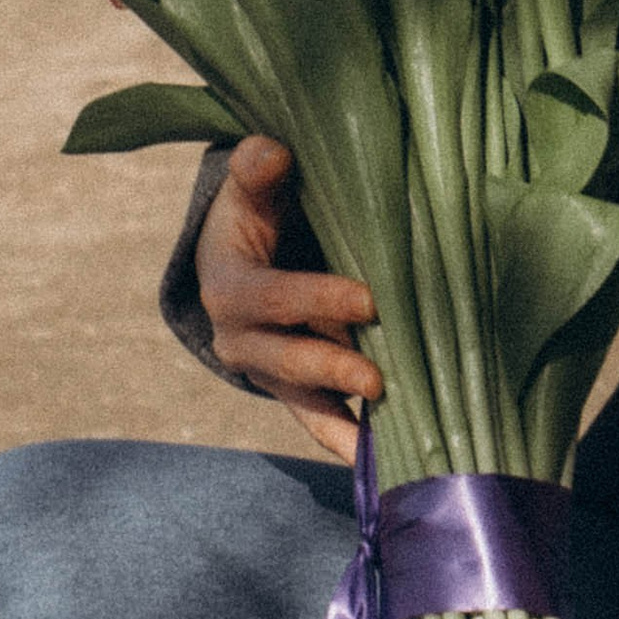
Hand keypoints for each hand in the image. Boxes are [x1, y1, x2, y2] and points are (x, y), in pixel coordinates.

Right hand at [196, 136, 377, 464]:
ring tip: (388, 441)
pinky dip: (348, 444)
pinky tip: (384, 465)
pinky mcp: (294, 390)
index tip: (368, 301)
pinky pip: (319, 424)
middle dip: (333, 368)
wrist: (237, 254)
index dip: (317, 299)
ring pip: (304, 401)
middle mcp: (241, 340)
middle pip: (286, 360)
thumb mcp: (249, 186)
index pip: (272, 298)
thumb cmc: (254, 211)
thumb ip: (257, 169)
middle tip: (378, 379)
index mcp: (229, 288)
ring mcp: (268, 371)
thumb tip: (272, 154)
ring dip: (344, 422)